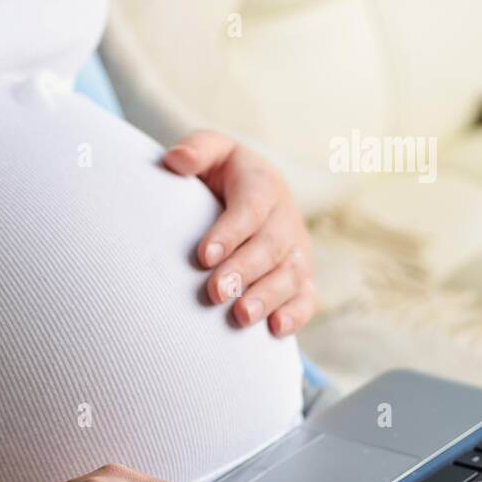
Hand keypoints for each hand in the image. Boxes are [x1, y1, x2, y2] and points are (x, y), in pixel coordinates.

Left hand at [162, 130, 315, 336]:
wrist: (246, 194)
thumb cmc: (219, 175)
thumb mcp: (210, 153)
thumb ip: (196, 150)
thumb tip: (175, 160)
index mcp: (263, 184)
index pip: (251, 208)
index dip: (230, 232)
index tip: (203, 255)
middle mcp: (284, 218)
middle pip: (271, 246)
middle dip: (245, 270)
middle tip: (216, 291)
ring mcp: (297, 249)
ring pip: (291, 275)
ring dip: (268, 296)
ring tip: (240, 316)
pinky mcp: (302, 277)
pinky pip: (306, 298)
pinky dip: (296, 315)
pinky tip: (274, 330)